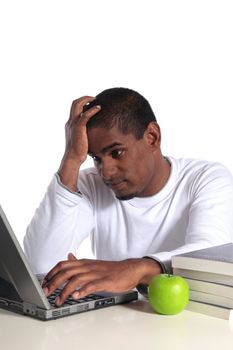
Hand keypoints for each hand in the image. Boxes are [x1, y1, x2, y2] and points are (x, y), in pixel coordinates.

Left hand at [43, 253, 161, 305]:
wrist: (130, 269)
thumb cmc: (111, 269)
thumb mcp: (93, 263)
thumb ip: (79, 262)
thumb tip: (68, 257)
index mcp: (84, 263)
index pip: (63, 264)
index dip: (51, 273)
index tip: (44, 283)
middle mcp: (88, 266)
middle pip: (66, 271)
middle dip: (53, 282)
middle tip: (46, 293)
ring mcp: (96, 273)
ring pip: (76, 279)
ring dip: (65, 291)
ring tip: (59, 300)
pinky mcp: (105, 281)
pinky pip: (92, 285)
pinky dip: (82, 291)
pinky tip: (76, 296)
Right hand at [58, 96, 100, 189]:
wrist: (73, 158)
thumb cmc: (78, 152)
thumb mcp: (81, 140)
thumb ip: (85, 134)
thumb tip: (93, 134)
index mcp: (70, 124)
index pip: (74, 108)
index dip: (81, 103)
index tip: (90, 102)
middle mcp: (70, 122)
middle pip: (74, 103)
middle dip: (84, 98)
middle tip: (94, 98)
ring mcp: (73, 124)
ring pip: (77, 105)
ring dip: (87, 100)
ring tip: (96, 100)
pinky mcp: (78, 128)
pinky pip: (85, 115)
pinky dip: (92, 110)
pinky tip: (99, 108)